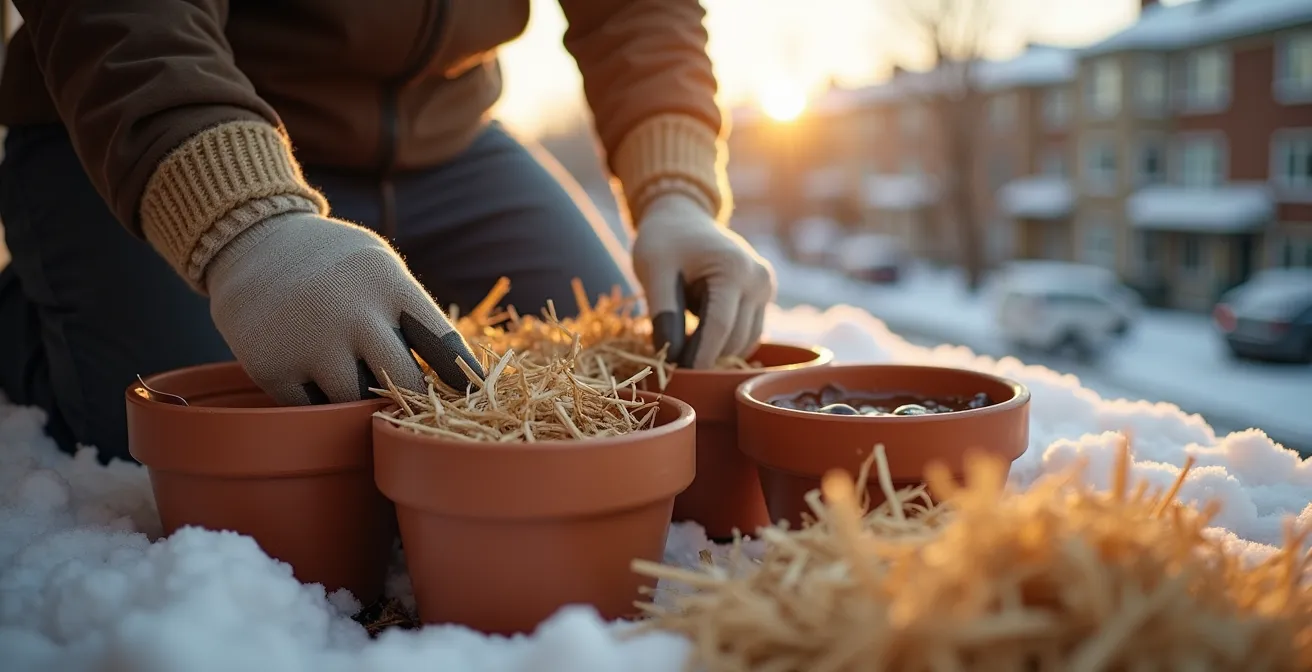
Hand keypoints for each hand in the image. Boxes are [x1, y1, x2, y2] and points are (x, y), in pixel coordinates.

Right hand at [205, 212, 482, 404]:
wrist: (250, 241)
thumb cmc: (335, 264)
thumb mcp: (380, 266)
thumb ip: (412, 313)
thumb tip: (459, 377)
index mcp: (388, 283)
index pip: (443, 343)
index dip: (462, 376)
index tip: (471, 395)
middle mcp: (352, 313)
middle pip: (405, 385)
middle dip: (411, 397)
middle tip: (409, 399)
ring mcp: (309, 342)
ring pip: (357, 402)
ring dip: (360, 397)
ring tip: (352, 373)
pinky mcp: (271, 367)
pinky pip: (313, 408)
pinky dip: (319, 399)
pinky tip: (313, 374)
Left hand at [633, 193, 775, 368]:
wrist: (683, 217)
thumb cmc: (664, 241)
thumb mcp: (653, 270)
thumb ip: (663, 311)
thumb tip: (671, 355)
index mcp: (734, 269)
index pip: (720, 327)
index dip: (699, 356)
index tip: (678, 376)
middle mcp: (759, 279)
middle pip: (734, 338)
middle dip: (705, 356)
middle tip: (673, 366)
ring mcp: (766, 287)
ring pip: (745, 340)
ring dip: (717, 352)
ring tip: (684, 349)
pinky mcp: (764, 295)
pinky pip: (748, 331)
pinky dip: (726, 341)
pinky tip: (700, 339)